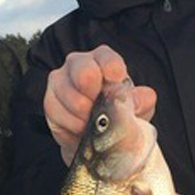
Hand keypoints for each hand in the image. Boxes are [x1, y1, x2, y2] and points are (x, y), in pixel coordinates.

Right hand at [43, 45, 156, 164]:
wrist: (96, 138)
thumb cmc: (118, 114)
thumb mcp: (137, 108)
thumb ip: (142, 100)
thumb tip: (145, 96)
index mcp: (102, 59)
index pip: (104, 56)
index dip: (111, 66)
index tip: (117, 78)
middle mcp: (78, 64)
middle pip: (82, 69)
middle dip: (94, 91)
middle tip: (100, 107)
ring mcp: (60, 81)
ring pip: (69, 95)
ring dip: (85, 115)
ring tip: (94, 124)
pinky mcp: (50, 101)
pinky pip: (58, 113)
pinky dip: (73, 125)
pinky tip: (81, 130)